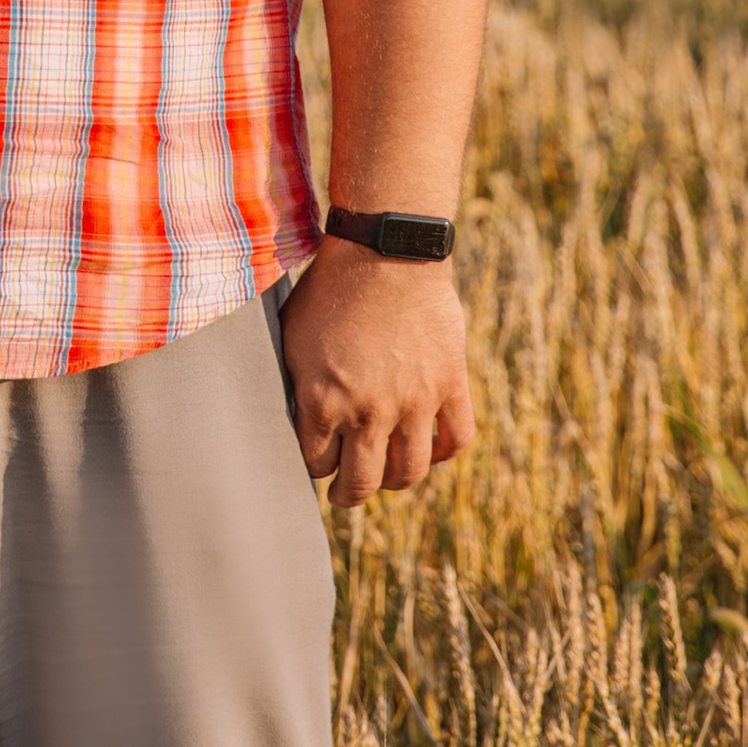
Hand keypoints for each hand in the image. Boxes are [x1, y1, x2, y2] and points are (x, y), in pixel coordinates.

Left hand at [281, 241, 474, 508]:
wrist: (385, 251)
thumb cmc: (329, 287)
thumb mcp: (291, 336)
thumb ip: (297, 384)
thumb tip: (295, 419)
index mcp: (321, 400)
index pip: (317, 464)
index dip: (315, 466)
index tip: (318, 463)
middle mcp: (367, 411)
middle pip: (360, 482)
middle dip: (347, 494)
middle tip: (344, 494)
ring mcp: (413, 402)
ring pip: (408, 472)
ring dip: (394, 482)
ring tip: (386, 478)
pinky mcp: (450, 384)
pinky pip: (456, 439)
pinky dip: (443, 452)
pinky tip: (428, 448)